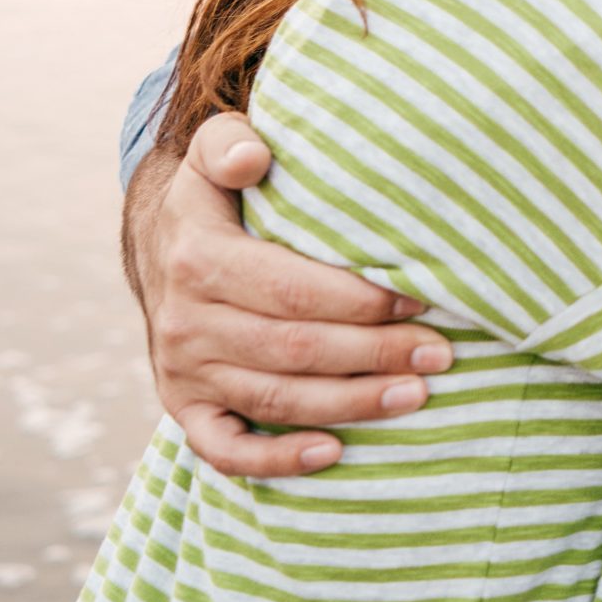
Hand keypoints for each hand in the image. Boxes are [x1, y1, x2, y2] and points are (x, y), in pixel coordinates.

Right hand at [128, 111, 453, 477]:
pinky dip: (277, 461)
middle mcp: (183, 321)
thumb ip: (229, 141)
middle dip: (374, 354)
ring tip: (417, 395)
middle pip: (293, 349)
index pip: (291, 289)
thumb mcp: (214, 152)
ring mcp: (181, 370)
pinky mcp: (183, 407)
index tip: (420, 300)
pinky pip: (225, 449)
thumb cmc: (218, 197)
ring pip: (273, 400)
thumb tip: (253, 156)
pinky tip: (335, 453)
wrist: (161, 246)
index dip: (359, 301)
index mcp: (197, 258)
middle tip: (441, 354)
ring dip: (350, 404)